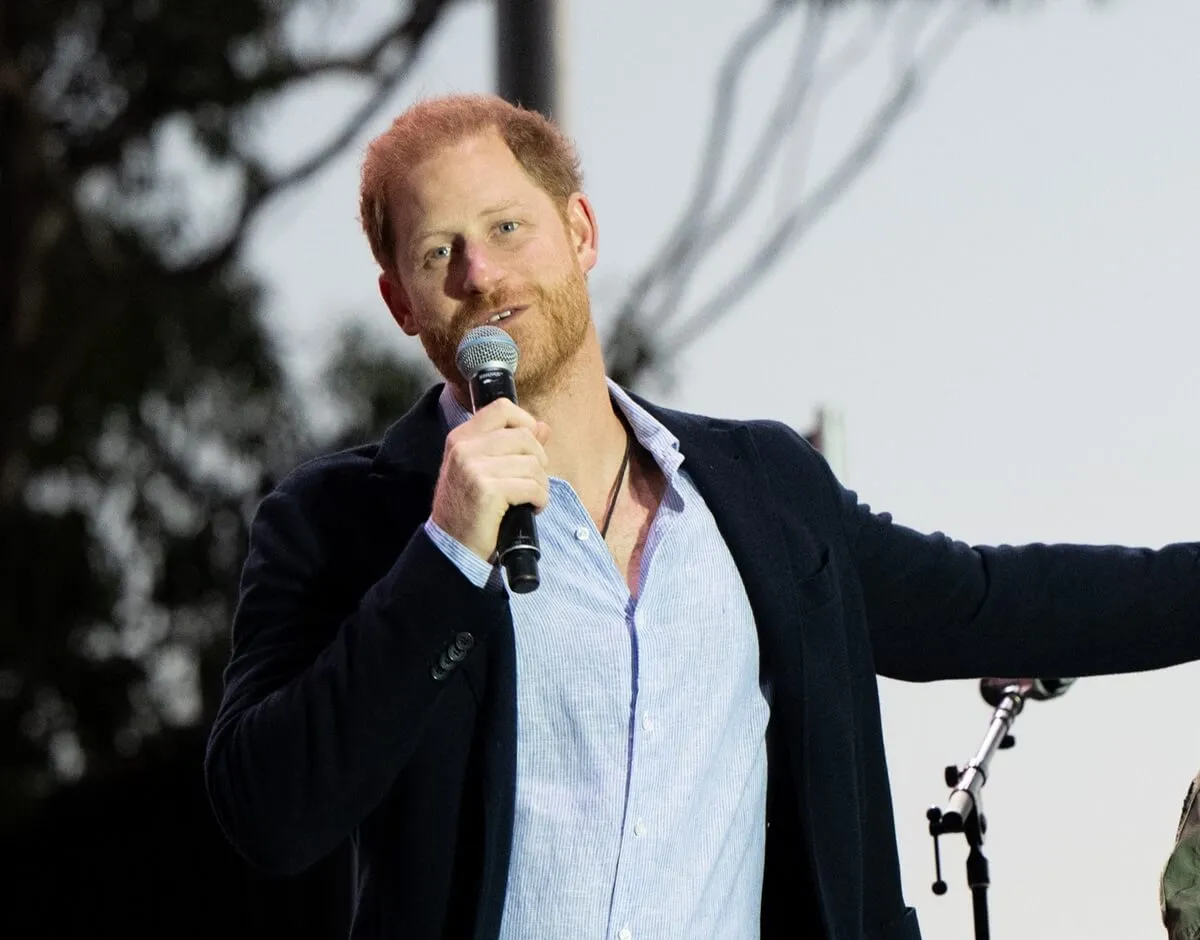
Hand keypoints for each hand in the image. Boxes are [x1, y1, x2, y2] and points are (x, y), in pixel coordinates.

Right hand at [430, 398, 551, 561]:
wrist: (452, 546)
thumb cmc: (469, 508)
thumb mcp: (483, 470)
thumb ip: (512, 445)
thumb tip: (542, 426)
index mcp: (461, 437)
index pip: (501, 408)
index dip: (524, 421)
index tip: (530, 445)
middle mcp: (465, 448)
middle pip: (523, 436)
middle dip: (538, 460)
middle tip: (532, 481)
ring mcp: (474, 468)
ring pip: (532, 463)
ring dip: (540, 484)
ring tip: (530, 498)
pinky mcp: (488, 491)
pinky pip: (532, 486)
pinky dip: (540, 499)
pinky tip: (532, 509)